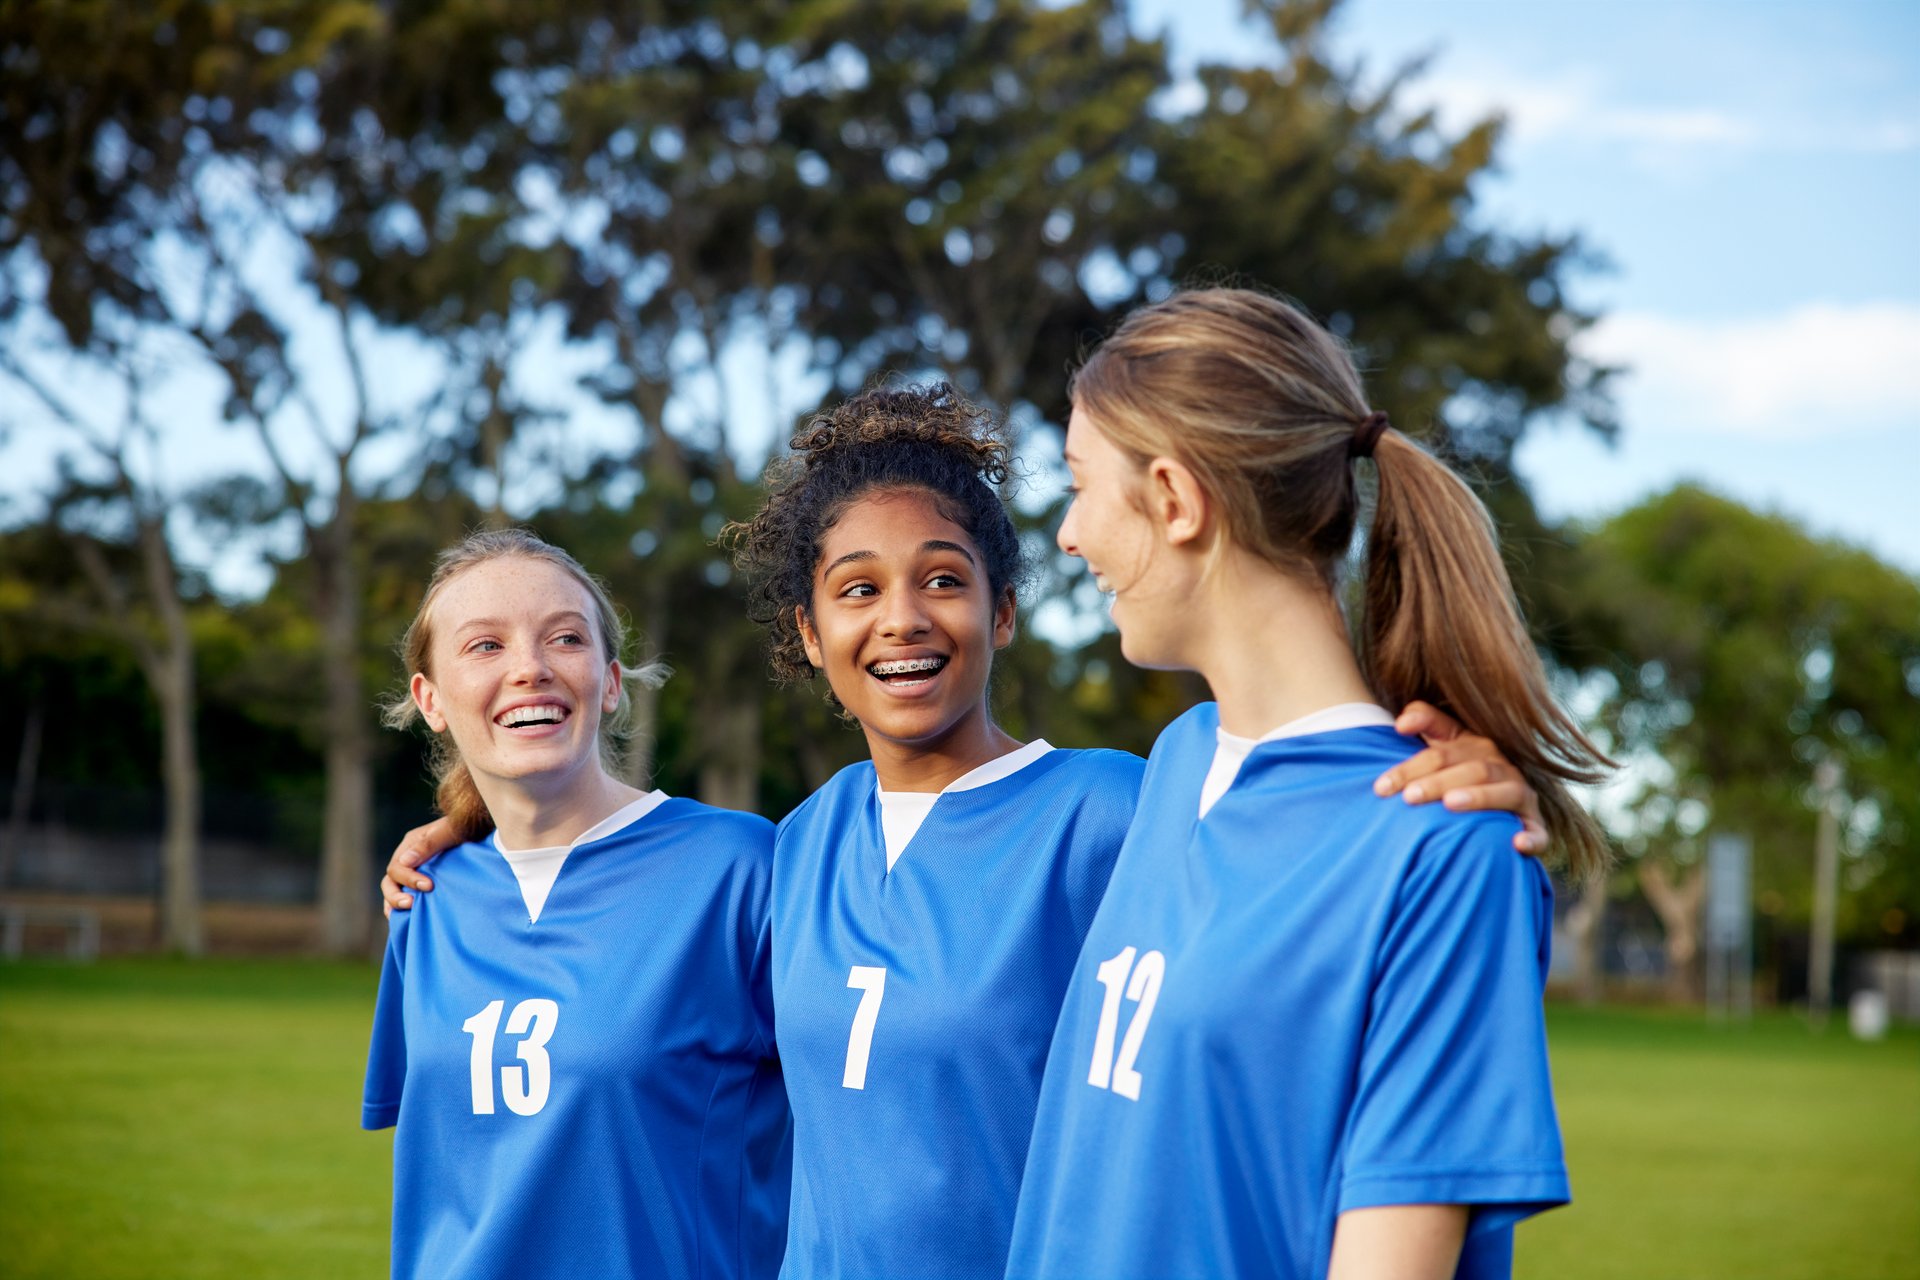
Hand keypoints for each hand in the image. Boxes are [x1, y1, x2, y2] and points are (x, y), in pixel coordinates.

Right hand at [380, 816, 460, 913]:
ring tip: (408, 913)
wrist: (480, 829)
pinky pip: (406, 895)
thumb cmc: (466, 827)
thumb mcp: (449, 831)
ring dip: (396, 904)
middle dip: (396, 896)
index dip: (408, 879)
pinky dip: (403, 908)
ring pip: (393, 890)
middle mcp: (408, 858)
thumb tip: (405, 862)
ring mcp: (414, 870)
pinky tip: (411, 918)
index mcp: (411, 844)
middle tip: (411, 904)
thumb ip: (429, 844)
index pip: (397, 866)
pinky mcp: (422, 881)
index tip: (428, 886)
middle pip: (390, 881)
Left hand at [1374, 701, 1547, 855]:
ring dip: (1479, 797)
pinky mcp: (1534, 823)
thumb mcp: (1443, 742)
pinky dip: (1531, 837)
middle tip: (1408, 797)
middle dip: (1437, 782)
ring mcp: (1520, 794)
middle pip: (1470, 768)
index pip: (1440, 752)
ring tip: (1450, 804)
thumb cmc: (1456, 772)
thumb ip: (1424, 722)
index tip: (1381, 786)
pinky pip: (1538, 831)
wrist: (1499, 802)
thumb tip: (1401, 722)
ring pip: (1504, 791)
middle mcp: (1500, 766)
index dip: (1410, 766)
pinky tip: (1516, 844)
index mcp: (1475, 746)